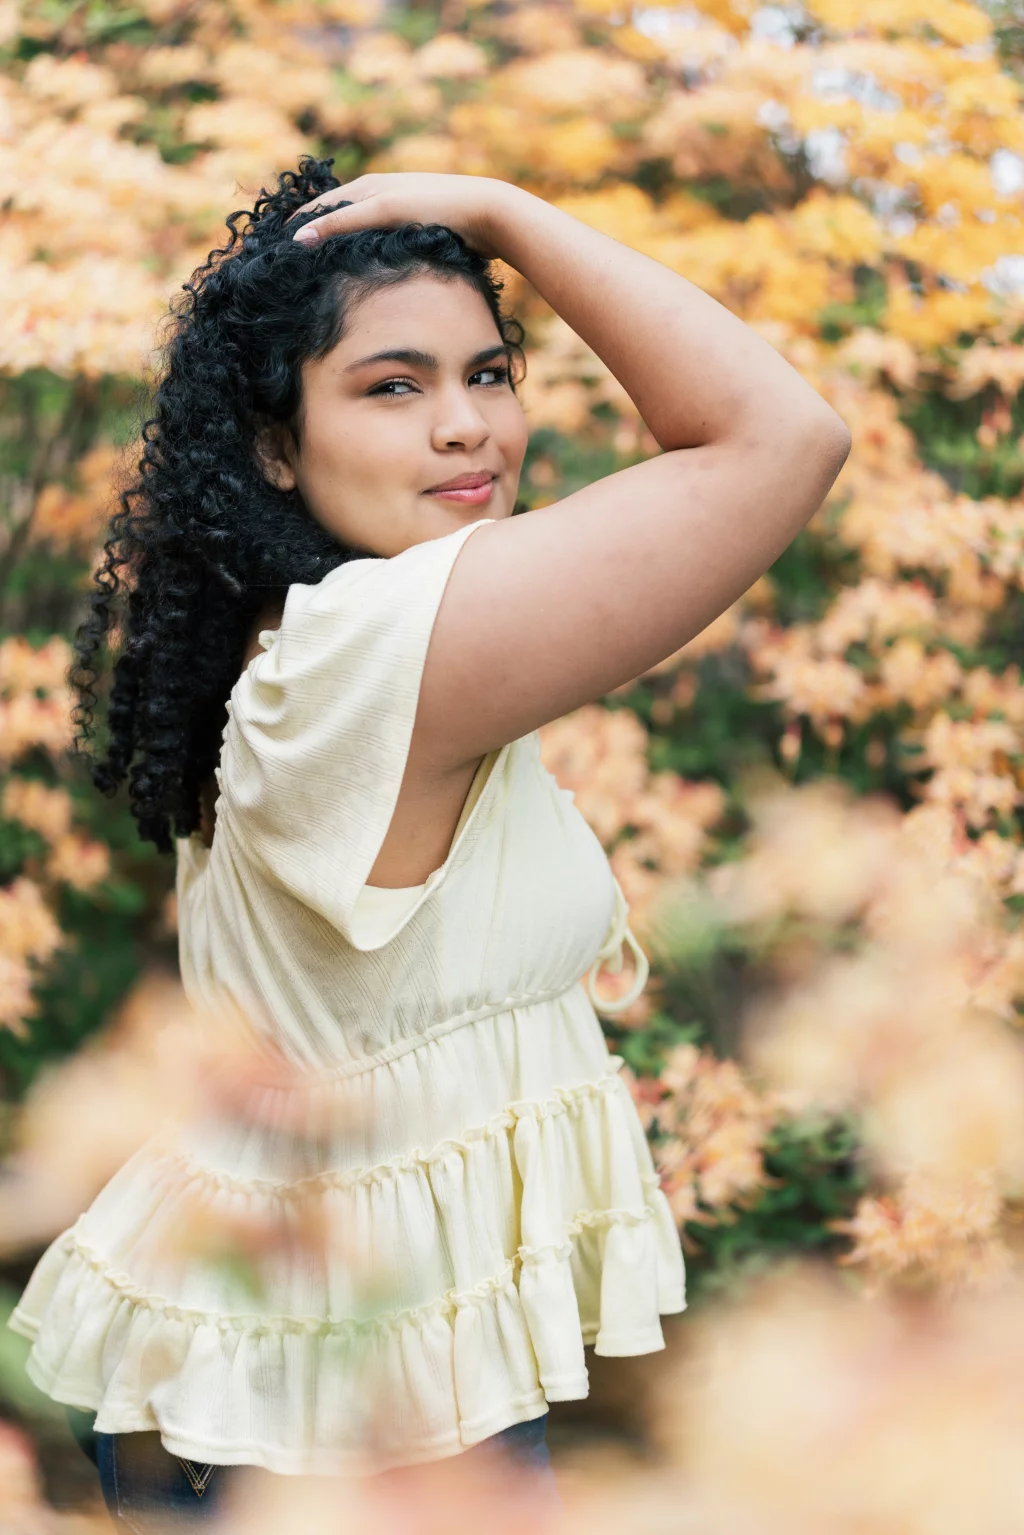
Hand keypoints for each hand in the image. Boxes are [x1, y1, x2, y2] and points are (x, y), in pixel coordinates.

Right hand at [287, 172, 517, 260]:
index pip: (321, 207)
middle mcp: (382, 195)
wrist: (486, 214)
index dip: (298, 225)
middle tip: (292, 264)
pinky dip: (364, 255)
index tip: (274, 246)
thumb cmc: (435, 208)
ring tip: (320, 272)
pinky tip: (362, 273)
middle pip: (338, 218)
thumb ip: (341, 224)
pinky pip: (380, 244)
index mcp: (370, 186)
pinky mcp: (416, 230)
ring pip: (360, 233)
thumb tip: (298, 239)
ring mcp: (399, 213)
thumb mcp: (383, 211)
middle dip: (315, 236)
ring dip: (340, 248)